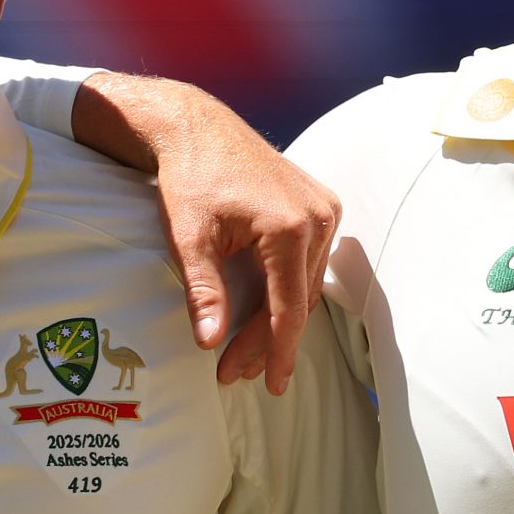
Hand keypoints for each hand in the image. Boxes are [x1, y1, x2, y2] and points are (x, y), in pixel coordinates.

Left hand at [74, 75, 342, 391]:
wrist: (197, 128)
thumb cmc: (189, 179)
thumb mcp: (189, 239)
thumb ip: (203, 292)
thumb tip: (211, 343)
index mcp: (290, 228)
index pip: (289, 308)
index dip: (279, 352)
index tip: (272, 385)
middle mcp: (318, 218)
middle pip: (299, 300)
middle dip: (270, 341)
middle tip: (237, 372)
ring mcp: (325, 210)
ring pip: (307, 283)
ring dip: (281, 318)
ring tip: (249, 351)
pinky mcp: (322, 205)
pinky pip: (311, 262)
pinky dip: (291, 288)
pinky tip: (268, 310)